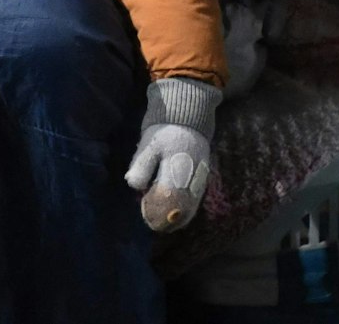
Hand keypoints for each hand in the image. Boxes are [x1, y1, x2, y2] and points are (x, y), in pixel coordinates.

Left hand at [124, 76, 220, 232]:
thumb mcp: (149, 144)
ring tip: (169, 224)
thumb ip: (141, 166)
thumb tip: (134, 185)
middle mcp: (191, 177)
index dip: (157, 212)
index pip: (166, 201)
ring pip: (192, 204)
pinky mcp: (204, 173)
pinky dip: (189, 207)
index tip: (148, 219)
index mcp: (176, 170)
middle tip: (157, 227)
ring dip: (180, 216)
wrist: (189, 111)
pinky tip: (181, 211)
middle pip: (182, 207)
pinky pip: (197, 197)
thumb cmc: (166, 128)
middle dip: (169, 219)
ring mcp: (200, 176)